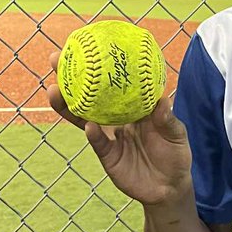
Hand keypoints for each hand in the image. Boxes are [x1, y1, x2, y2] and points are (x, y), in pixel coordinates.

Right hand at [46, 51, 193, 207]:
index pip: (112, 81)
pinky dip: (93, 134)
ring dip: (68, 105)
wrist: (170, 187)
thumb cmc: (175, 154)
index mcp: (133, 105)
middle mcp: (116, 117)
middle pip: (90, 94)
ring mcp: (109, 136)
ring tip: (54, 90)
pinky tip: (87, 126)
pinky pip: (97, 143)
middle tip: (56, 60)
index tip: (84, 45)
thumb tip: (163, 100)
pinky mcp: (107, 156)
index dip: (98, 65)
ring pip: (83, 117)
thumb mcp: (176, 134)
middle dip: (71, 77)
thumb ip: (168, 120)